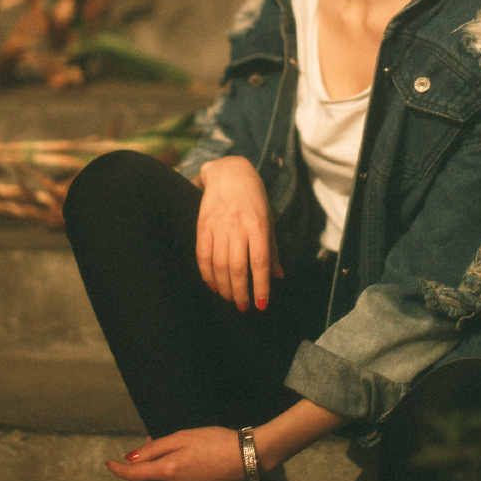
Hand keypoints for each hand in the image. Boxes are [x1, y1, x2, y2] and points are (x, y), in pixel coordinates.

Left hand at [106, 427, 244, 480]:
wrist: (242, 458)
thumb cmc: (212, 440)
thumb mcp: (182, 436)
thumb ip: (154, 448)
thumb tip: (130, 458)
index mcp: (169, 469)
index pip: (134, 474)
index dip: (119, 469)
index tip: (108, 463)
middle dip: (141, 466)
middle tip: (153, 445)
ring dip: (148, 480)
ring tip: (159, 460)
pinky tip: (165, 480)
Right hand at [196, 156, 282, 309]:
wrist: (229, 172)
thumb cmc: (254, 199)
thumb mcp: (268, 220)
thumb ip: (271, 249)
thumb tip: (278, 277)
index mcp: (258, 225)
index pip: (259, 262)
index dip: (260, 286)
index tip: (261, 305)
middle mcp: (237, 226)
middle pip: (237, 267)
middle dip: (241, 292)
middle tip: (244, 307)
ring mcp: (218, 225)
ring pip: (219, 265)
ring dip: (225, 287)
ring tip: (230, 299)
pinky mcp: (202, 225)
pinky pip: (202, 255)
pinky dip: (207, 274)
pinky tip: (213, 286)